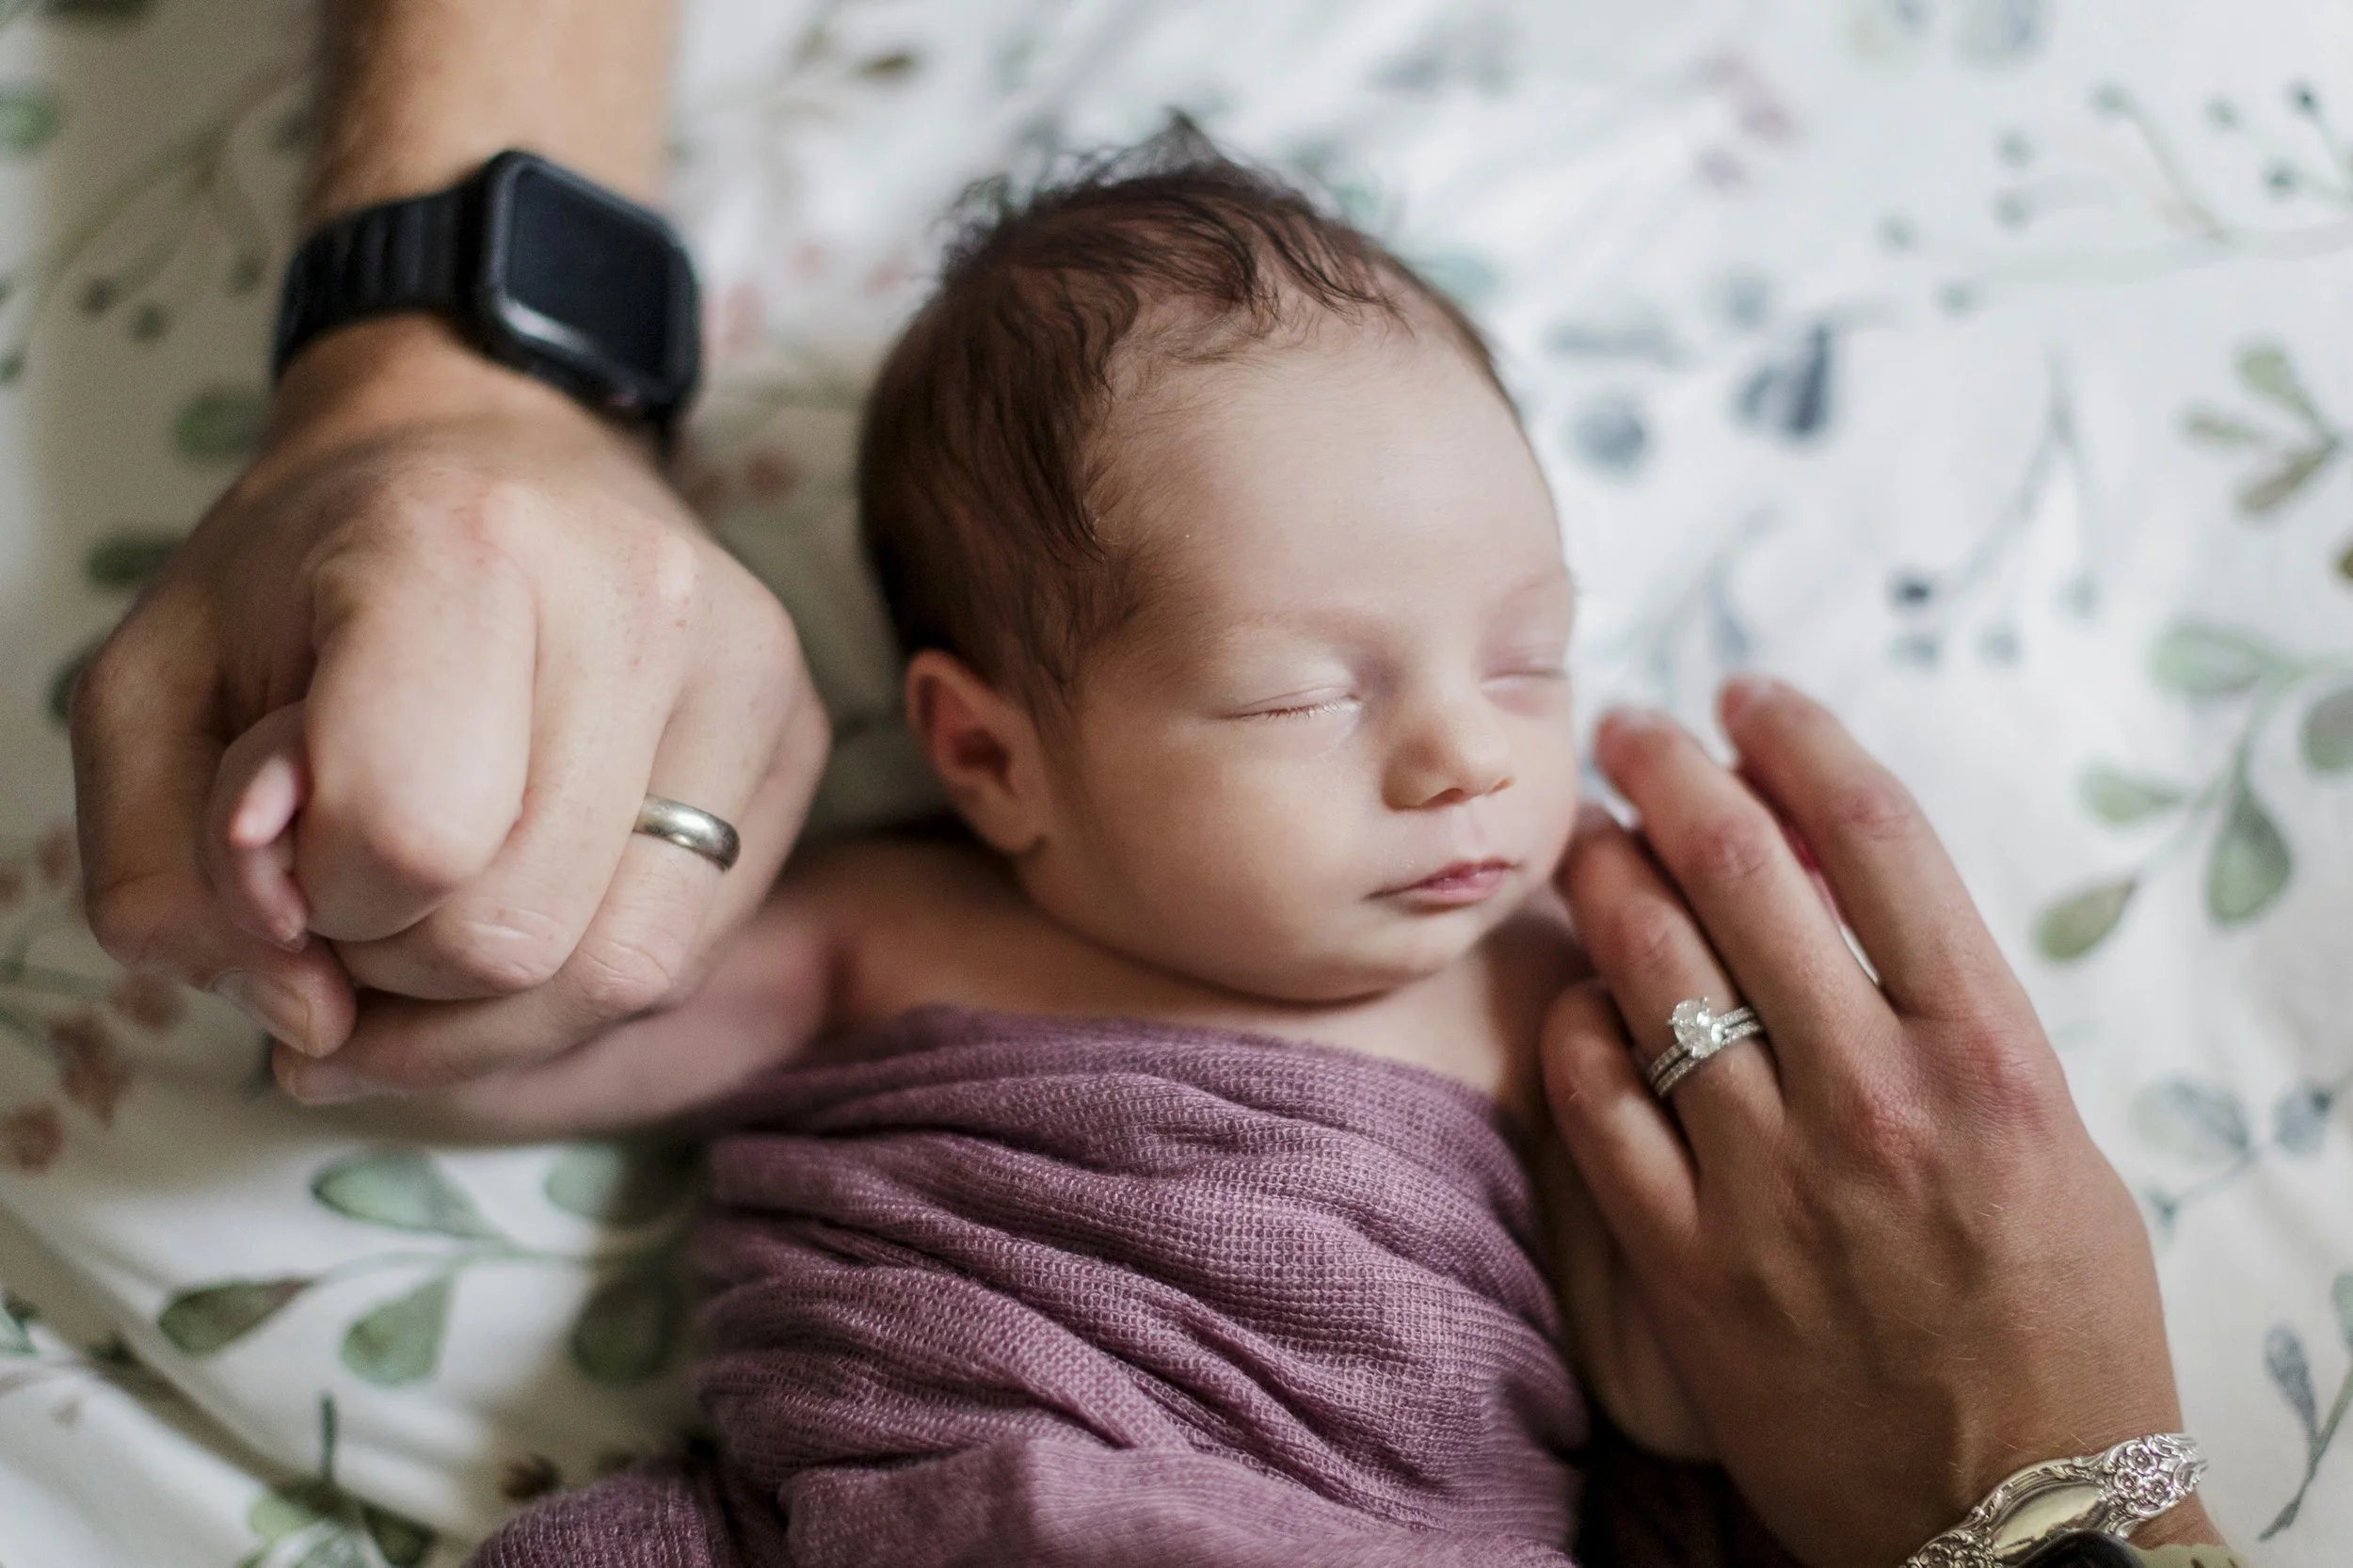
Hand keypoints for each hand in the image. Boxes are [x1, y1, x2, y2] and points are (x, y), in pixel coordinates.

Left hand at [71, 317, 828, 1098]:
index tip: (285, 840)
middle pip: (517, 939)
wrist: (487, 438)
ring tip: (433, 919)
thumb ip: (163, 879)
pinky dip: (579, 981)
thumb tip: (313, 1027)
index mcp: (458, 544)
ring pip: (624, 975)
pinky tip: (525, 906)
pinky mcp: (800, 731)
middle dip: (397, 966)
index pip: (409, 839)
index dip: (315, 899)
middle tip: (352, 885)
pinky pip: (689, 954)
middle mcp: (638, 597)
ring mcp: (747, 667)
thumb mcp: (145, 692)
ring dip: (495, 1006)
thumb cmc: (307, 568)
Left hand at [1541, 678, 2221, 1567]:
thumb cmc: (2059, 1324)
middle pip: (1739, 873)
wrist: (2017, 1523)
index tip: (1747, 695)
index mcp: (1990, 1056)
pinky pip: (1596, 1104)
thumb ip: (1950, 1011)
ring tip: (1587, 838)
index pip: (1877, 838)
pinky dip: (1576, 1028)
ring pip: (1650, 970)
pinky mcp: (1692, 1264)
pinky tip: (1576, 997)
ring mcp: (1773, 1181)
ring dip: (1604, 877)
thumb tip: (1838, 884)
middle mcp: (1877, 1099)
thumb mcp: (2052, 1143)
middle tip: (1629, 730)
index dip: (1796, 738)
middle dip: (1667, 771)